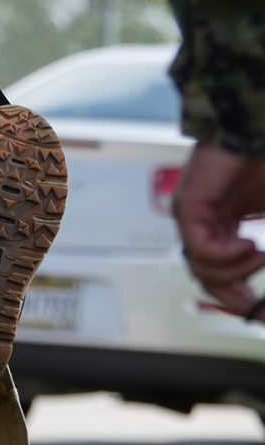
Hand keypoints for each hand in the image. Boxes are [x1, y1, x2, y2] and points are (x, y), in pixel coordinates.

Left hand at [173, 145, 264, 319]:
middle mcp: (201, 224)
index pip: (222, 274)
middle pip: (207, 278)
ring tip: (261, 255)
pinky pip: (200, 249)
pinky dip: (227, 256)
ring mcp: (191, 216)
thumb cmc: (261, 165)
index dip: (242, 298)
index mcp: (221, 227)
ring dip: (238, 270)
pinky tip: (250, 245)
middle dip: (236, 298)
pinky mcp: (188, 206)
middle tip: (261, 310)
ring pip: (202, 268)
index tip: (263, 314)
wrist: (253, 130)